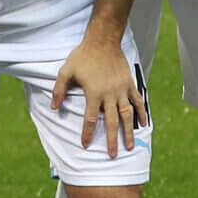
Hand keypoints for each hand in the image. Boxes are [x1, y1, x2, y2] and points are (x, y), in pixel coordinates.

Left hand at [52, 35, 144, 157]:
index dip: (88, 133)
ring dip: (128, 131)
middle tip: (112, 156)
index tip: (86, 145)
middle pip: (111, 122)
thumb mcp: (66, 71)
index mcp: (94, 93)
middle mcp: (110, 94)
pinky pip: (137, 101)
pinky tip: (144, 124)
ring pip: (127, 115)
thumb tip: (54, 107)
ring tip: (129, 146)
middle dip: (112, 140)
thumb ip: (59, 90)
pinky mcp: (129, 84)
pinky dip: (141, 112)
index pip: (91, 119)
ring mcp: (121, 89)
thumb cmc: (82, 56)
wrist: (103, 41)